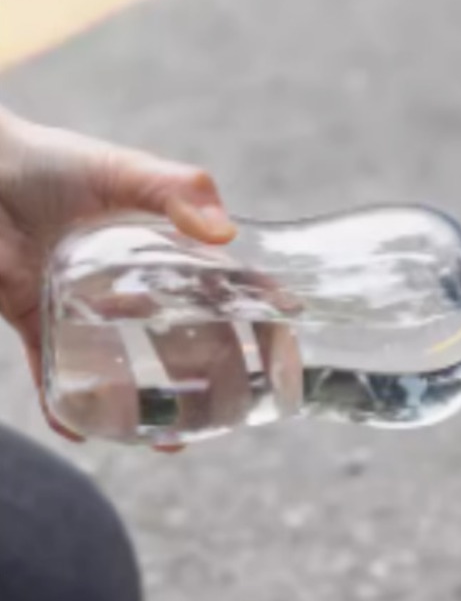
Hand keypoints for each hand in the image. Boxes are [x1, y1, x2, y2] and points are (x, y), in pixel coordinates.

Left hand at [0, 107, 237, 439]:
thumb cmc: (57, 159)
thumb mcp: (127, 168)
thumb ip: (177, 190)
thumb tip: (224, 232)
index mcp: (169, 246)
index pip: (230, 290)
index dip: (263, 322)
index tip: (285, 357)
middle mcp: (134, 281)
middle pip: (188, 339)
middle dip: (215, 378)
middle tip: (233, 411)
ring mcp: (86, 304)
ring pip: (126, 366)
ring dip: (148, 405)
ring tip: (170, 441)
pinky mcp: (35, 317)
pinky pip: (53, 372)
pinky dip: (65, 404)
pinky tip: (82, 432)